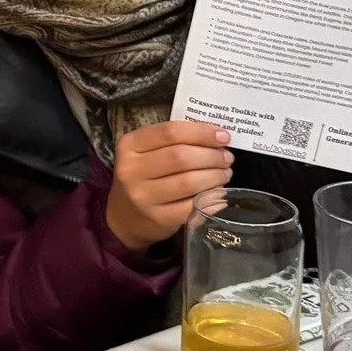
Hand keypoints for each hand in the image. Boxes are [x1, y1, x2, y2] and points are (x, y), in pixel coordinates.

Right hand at [105, 120, 232, 251]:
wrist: (125, 216)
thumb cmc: (143, 176)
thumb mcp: (146, 152)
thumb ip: (174, 140)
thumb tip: (217, 136)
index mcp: (129, 145)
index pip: (170, 132)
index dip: (201, 132)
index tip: (223, 136)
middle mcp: (131, 170)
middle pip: (181, 156)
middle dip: (211, 156)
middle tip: (226, 158)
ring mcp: (143, 197)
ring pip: (189, 181)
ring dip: (215, 176)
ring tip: (225, 173)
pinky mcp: (158, 218)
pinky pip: (192, 205)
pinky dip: (211, 197)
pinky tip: (218, 192)